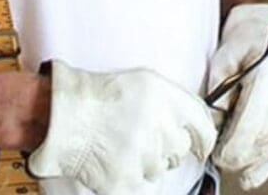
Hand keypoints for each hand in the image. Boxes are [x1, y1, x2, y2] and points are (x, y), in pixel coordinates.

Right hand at [27, 61, 216, 194]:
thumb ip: (176, 102)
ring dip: (146, 161)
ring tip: (122, 145)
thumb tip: (195, 125)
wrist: (64, 116)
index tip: (201, 145)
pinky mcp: (126, 180)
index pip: (203, 127)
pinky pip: (139, 184)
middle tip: (142, 137)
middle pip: (180, 149)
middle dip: (166, 147)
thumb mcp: (146, 82)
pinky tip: (114, 160)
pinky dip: (128, 176)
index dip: (203, 139)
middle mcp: (159, 128)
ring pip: (159, 169)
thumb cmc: (102, 96)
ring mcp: (143, 157)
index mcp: (168, 100)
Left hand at [207, 3, 267, 188]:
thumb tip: (215, 121)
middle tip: (223, 161)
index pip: (257, 114)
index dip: (238, 142)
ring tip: (236, 169)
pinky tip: (252, 175)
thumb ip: (217, 86)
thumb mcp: (223, 55)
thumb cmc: (244, 44)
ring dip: (258, 161)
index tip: (220, 155)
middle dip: (245, 154)